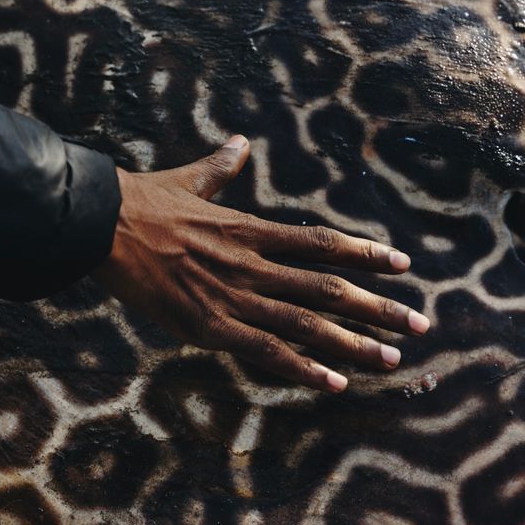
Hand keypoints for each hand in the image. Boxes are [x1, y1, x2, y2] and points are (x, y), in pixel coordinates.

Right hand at [93, 135, 428, 392]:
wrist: (104, 225)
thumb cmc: (144, 202)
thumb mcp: (191, 180)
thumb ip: (222, 167)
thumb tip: (239, 141)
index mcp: (252, 229)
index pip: (323, 243)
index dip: (367, 253)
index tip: (404, 264)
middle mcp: (255, 264)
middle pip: (330, 288)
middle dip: (379, 309)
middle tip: (419, 326)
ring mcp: (236, 296)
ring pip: (308, 323)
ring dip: (354, 344)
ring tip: (392, 360)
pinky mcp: (211, 326)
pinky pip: (267, 350)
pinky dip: (304, 368)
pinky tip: (335, 383)